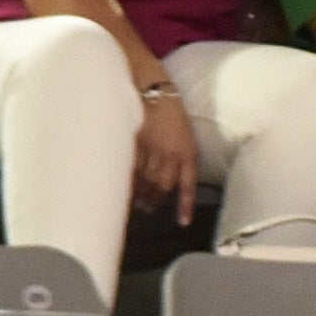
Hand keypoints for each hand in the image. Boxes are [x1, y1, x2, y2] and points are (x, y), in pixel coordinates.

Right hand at [129, 84, 197, 219]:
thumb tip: (172, 184)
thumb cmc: (173, 115)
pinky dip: (130, 180)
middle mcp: (171, 153)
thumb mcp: (186, 137)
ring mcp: (153, 149)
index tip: (183, 223)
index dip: (185, 205)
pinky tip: (127, 186)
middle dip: (157, 200)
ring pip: (147, 179)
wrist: (156, 93)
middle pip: (163, 186)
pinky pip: (133, 168)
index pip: (188, 184)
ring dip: (142, 193)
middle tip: (150, 208)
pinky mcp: (137, 143)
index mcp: (188, 152)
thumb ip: (182, 160)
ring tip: (139, 201)